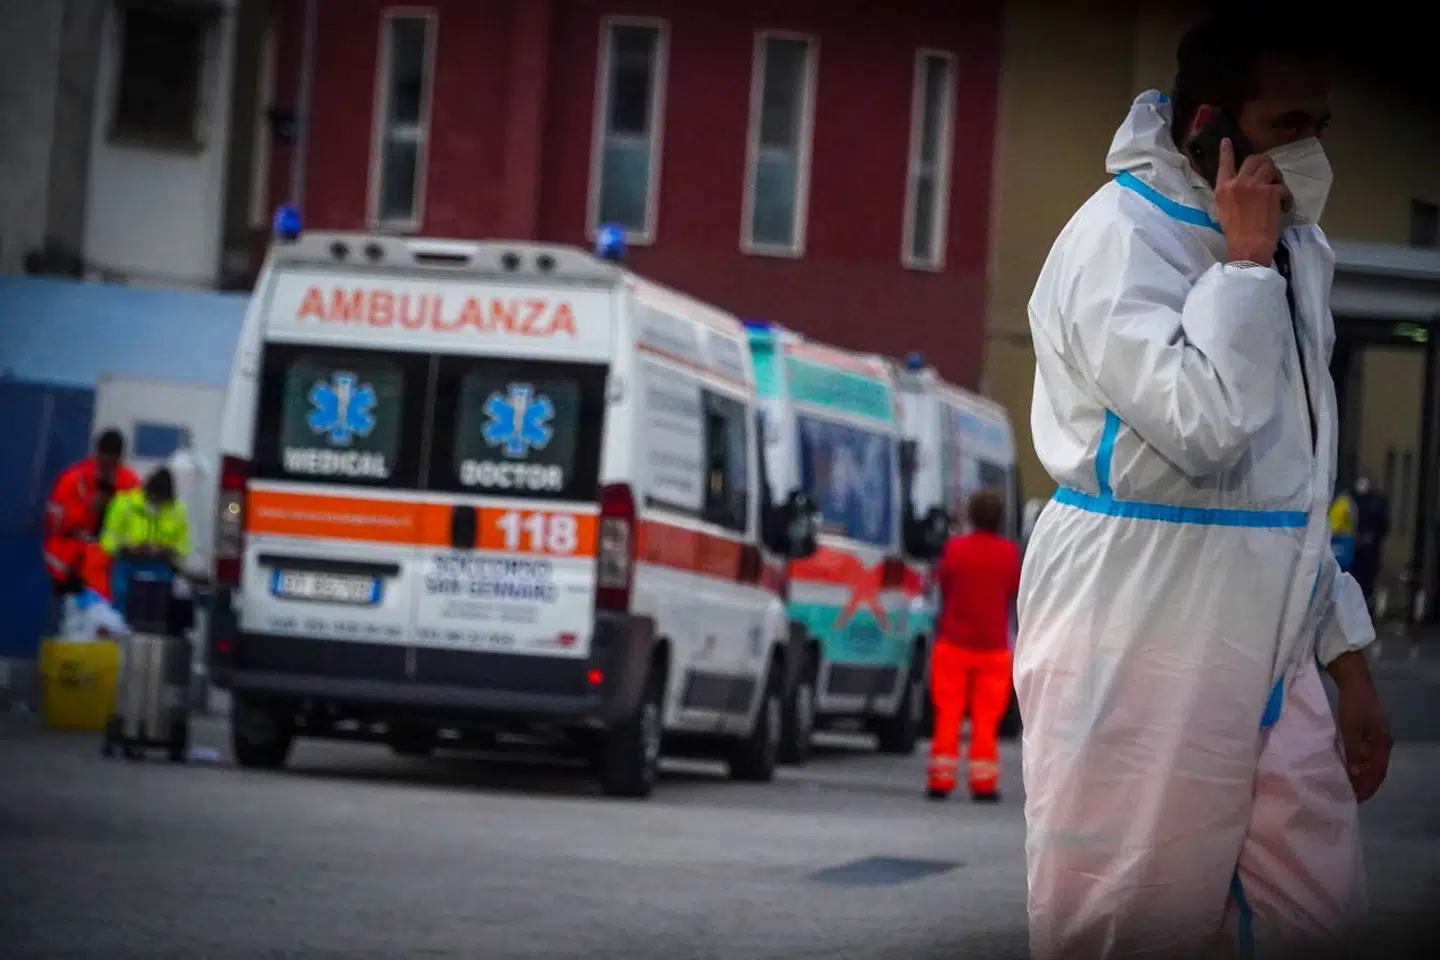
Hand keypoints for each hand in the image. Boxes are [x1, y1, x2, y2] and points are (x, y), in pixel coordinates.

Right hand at [1214, 138, 1291, 266]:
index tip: (1227, 140)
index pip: (1224, 165)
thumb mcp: (1223, 211)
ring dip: (1276, 176)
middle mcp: (1238, 183)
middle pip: (1253, 160)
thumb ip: (1228, 194)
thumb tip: (1238, 186)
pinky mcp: (1272, 192)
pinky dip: (1286, 197)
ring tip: (1278, 188)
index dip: (1226, 151)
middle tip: (1270, 172)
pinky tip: (1284, 207)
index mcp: (1223, 189)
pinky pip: (1282, 186)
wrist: (1248, 246)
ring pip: (1270, 167)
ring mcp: (1256, 186)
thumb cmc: (1235, 233)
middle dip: (1264, 163)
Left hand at [1330, 653, 1392, 802]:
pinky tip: (1346, 770)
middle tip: (1350, 798)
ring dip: (1360, 776)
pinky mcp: (1365, 734)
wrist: (1354, 682)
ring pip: (1369, 764)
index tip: (1356, 800)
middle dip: (1364, 785)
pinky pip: (1364, 755)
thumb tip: (1355, 774)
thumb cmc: (1353, 705)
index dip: (1368, 787)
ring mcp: (1374, 739)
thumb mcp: (1350, 729)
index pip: (1377, 773)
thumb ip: (1353, 751)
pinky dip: (1357, 765)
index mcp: (1382, 744)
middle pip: (1375, 771)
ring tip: (1346, 788)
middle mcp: (1382, 744)